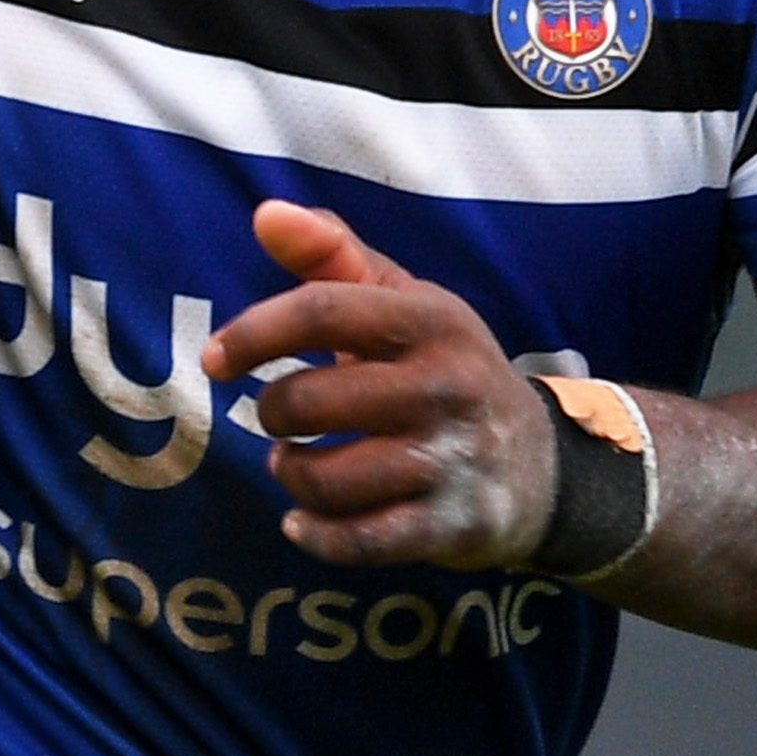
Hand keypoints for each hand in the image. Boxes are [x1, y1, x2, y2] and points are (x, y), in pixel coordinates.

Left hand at [202, 200, 556, 570]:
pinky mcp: (451, 525)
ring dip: (291, 475)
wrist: (541, 464)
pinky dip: (315, 534)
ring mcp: (451, 460)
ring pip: (327, 478)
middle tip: (279, 417)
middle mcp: (445, 386)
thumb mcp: (405, 301)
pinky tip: (302, 521)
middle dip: (273, 413)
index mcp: (430, 320)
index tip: (215, 359)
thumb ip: (333, 255)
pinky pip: (359, 540)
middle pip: (311, 402)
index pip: (321, 311)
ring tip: (295, 464)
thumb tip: (266, 215)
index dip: (254, 332)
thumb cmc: (444, 369)